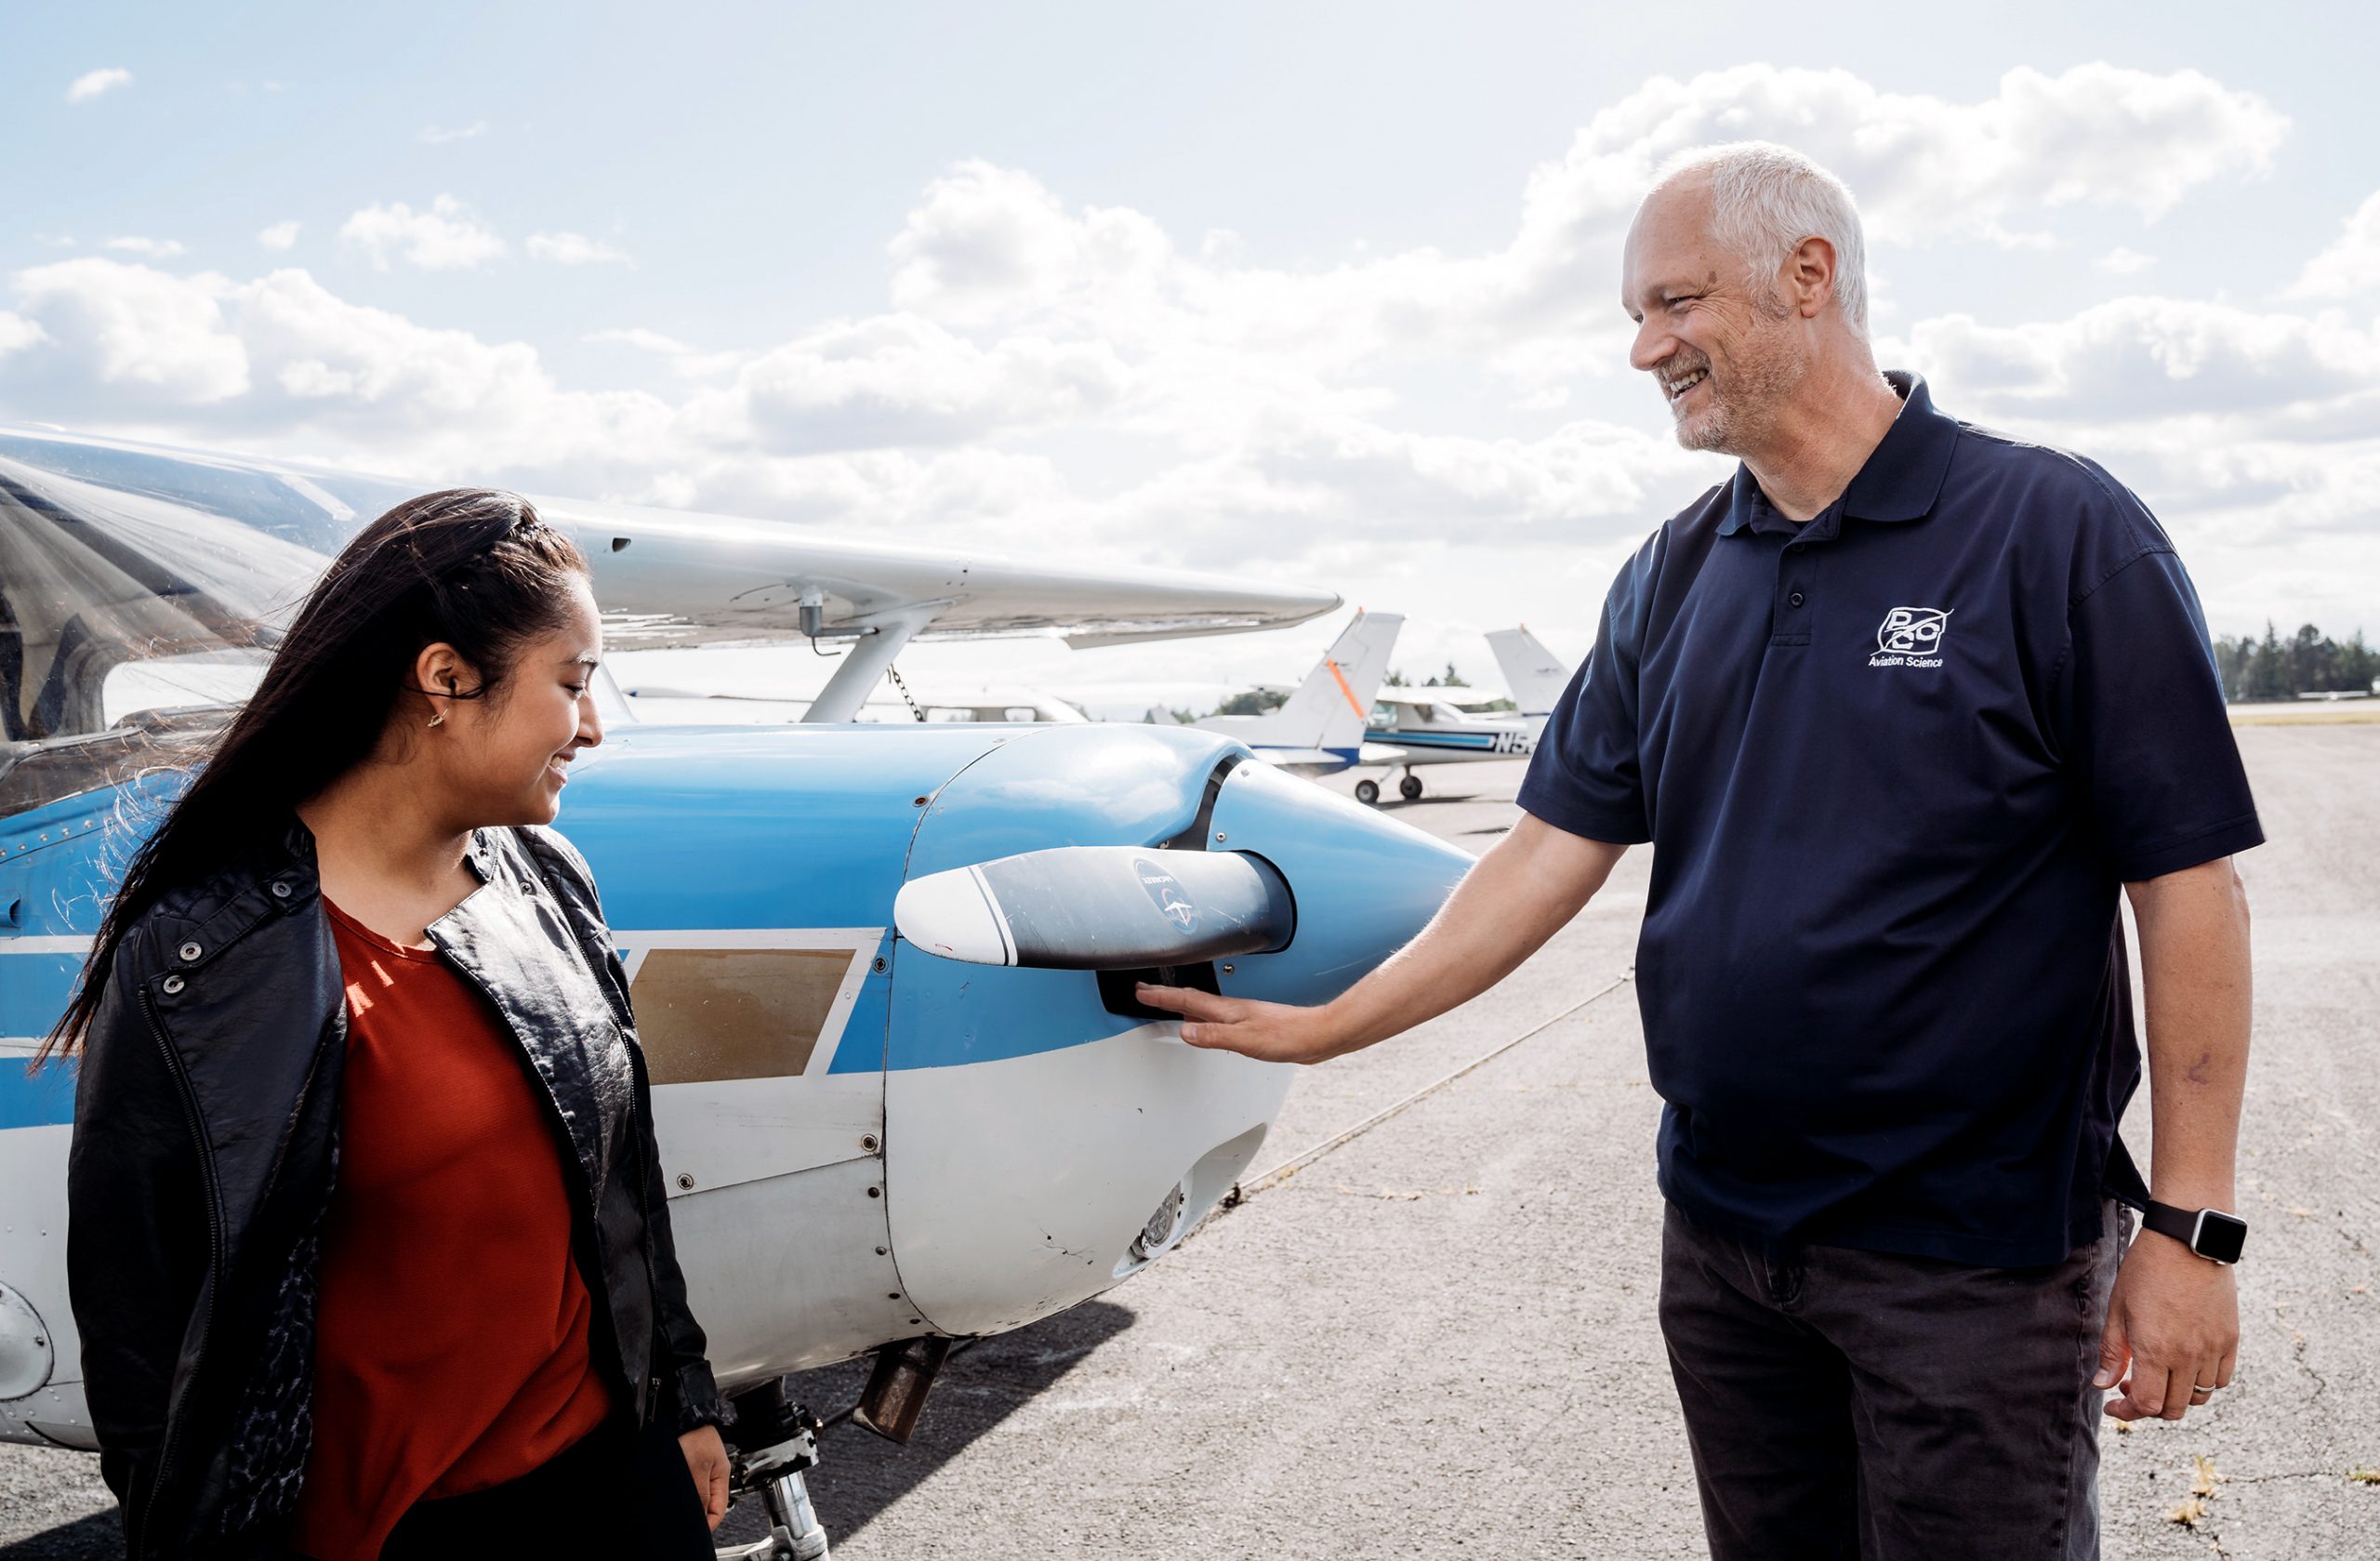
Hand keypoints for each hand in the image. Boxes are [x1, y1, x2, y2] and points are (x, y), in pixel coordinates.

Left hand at [679, 1424, 730, 1530]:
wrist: (683, 1416)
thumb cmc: (694, 1434)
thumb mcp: (698, 1467)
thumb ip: (700, 1492)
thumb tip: (701, 1515)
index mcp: (721, 1475)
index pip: (719, 1510)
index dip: (709, 1523)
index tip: (698, 1531)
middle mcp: (713, 1474)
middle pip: (708, 1504)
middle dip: (698, 1515)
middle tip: (686, 1521)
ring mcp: (701, 1470)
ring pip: (697, 1496)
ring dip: (690, 1504)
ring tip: (681, 1509)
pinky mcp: (689, 1466)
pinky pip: (689, 1487)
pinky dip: (684, 1494)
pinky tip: (677, 1495)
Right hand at [1134, 983, 1343, 1063]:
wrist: (1318, 1035)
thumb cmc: (1288, 1036)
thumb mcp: (1245, 1040)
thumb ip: (1214, 1036)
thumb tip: (1184, 1032)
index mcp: (1227, 1011)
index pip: (1187, 1001)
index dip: (1162, 997)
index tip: (1141, 991)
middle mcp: (1233, 1010)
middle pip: (1192, 1000)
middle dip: (1166, 996)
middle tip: (1145, 991)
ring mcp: (1243, 1017)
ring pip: (1204, 1008)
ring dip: (1183, 1006)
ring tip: (1168, 1005)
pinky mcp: (1252, 1027)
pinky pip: (1217, 1020)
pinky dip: (1202, 1019)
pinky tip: (1206, 1027)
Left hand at [2095, 1229, 2238, 1421]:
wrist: (2187, 1242)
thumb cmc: (2145, 1271)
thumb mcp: (2118, 1309)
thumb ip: (2111, 1352)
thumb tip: (2103, 1386)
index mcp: (2156, 1350)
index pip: (2147, 1405)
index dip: (2128, 1413)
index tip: (2114, 1405)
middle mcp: (2188, 1356)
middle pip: (2174, 1408)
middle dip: (2149, 1407)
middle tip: (2132, 1386)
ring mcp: (2213, 1348)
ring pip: (2199, 1397)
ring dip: (2176, 1396)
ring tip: (2160, 1374)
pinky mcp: (2231, 1339)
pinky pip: (2222, 1378)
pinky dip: (2204, 1383)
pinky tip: (2186, 1365)